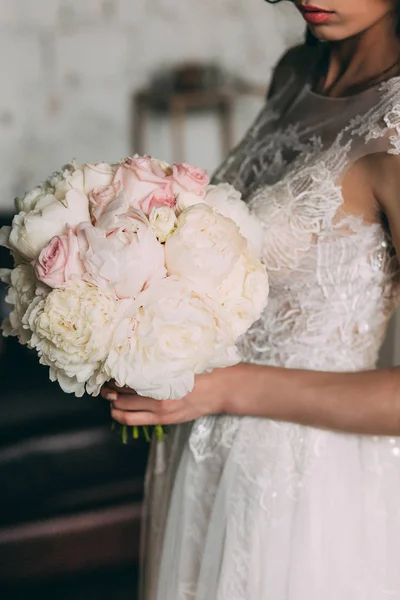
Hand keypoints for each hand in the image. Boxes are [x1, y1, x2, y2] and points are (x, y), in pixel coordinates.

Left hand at [100, 366, 241, 426]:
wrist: (220, 389)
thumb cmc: (202, 371)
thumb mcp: (180, 361)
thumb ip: (160, 363)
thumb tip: (137, 358)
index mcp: (162, 379)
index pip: (129, 379)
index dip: (115, 376)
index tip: (110, 370)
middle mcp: (159, 397)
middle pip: (123, 394)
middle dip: (110, 390)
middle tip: (104, 384)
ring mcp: (161, 411)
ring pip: (124, 411)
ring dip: (113, 404)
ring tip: (108, 397)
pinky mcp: (164, 420)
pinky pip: (134, 421)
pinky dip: (121, 416)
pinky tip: (117, 410)